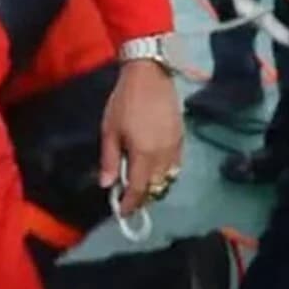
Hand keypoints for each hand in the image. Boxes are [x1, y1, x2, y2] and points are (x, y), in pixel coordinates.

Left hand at [99, 60, 183, 214]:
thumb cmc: (125, 101)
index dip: (130, 204)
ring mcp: (175, 147)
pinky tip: (154, 168)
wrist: (150, 75)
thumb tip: (107, 185)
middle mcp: (163, 156)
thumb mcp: (110, 130)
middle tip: (128, 197)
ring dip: (154, 185)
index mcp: (144, 155)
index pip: (138, 190)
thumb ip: (109, 160)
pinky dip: (165, 173)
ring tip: (140, 183)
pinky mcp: (181, 139)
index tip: (122, 212)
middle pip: (155, 187)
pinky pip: (176, 165)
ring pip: (168, 178)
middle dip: (142, 197)